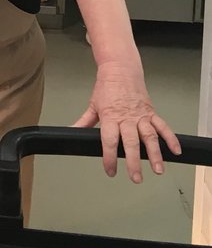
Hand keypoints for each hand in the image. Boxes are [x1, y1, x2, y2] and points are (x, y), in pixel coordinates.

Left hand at [73, 60, 180, 181]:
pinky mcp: (151, 112)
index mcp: (110, 117)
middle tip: (136, 177)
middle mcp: (126, 118)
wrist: (120, 70)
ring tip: (158, 169)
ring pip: (149, 136)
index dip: (109, 157)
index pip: (109, 140)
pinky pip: (162, 126)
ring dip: (155, 153)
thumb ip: (84, 121)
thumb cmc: (106, 88)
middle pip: (130, 142)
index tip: (110, 171)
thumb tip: (71, 131)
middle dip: (133, 161)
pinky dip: (170, 138)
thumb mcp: (93, 105)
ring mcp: (140, 116)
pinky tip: (175, 151)